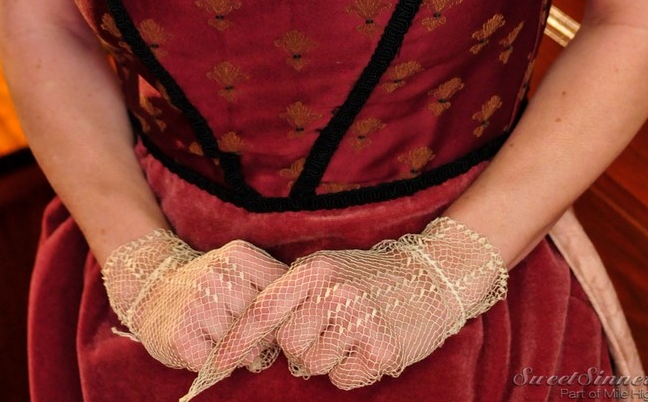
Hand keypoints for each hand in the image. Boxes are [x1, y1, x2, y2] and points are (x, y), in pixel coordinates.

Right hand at [102, 229, 286, 373]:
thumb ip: (268, 286)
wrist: (152, 291)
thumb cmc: (208, 286)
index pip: (280, 289)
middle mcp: (216, 274)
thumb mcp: (238, 270)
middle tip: (253, 338)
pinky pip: (215, 363)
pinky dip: (216, 364)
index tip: (281, 321)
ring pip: (241, 345)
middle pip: (262, 321)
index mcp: (237, 255)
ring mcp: (196, 304)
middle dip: (263, 337)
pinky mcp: (180, 334)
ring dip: (240, 353)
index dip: (284, 312)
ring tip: (227, 341)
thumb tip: (298, 318)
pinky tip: (206, 348)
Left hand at [208, 216, 507, 389]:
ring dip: (329, 358)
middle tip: (327, 332)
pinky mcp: (381, 349)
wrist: (429, 279)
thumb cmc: (368, 278)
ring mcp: (359, 320)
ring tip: (351, 335)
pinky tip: (368, 347)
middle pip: (289, 344)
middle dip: (301, 348)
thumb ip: (292, 293)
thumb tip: (251, 332)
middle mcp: (335, 292)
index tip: (217, 363)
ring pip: (314, 365)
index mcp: (315, 269)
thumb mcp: (327, 269)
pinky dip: (351, 371)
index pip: (264, 308)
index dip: (238, 339)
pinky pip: (343, 378)